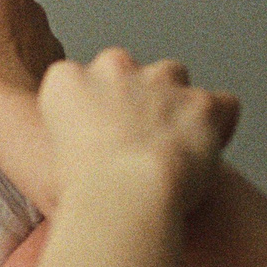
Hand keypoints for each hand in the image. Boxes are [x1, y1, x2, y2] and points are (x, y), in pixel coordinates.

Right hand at [39, 47, 237, 213]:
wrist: (126, 197)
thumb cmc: (85, 191)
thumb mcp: (46, 163)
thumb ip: (66, 139)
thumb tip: (84, 154)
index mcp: (68, 81)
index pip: (77, 80)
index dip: (91, 110)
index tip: (97, 138)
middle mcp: (114, 69)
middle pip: (126, 71)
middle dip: (132, 98)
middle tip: (132, 144)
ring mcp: (161, 81)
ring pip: (172, 77)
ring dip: (173, 103)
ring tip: (171, 145)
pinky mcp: (202, 102)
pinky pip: (220, 104)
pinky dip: (219, 123)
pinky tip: (208, 150)